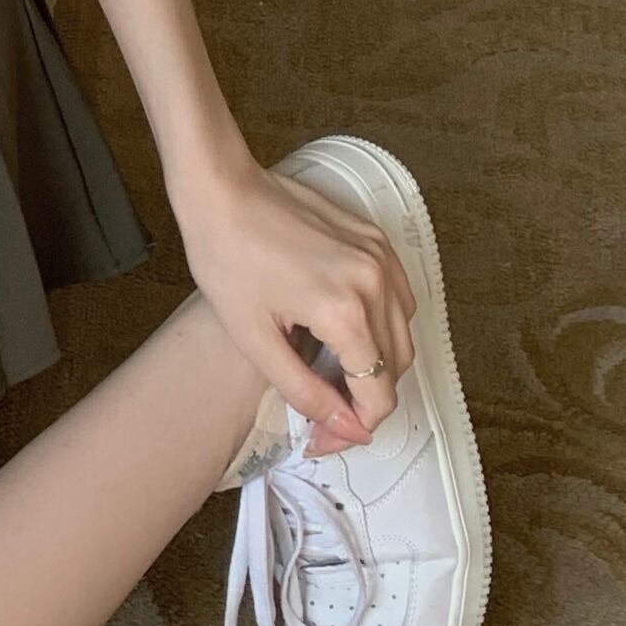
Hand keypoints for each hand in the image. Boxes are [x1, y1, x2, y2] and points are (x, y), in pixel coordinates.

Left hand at [170, 150, 420, 456]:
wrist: (222, 189)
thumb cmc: (226, 257)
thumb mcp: (254, 338)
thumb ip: (305, 390)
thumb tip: (346, 428)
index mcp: (345, 312)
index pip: (379, 394)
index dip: (355, 427)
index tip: (324, 437)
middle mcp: (375, 284)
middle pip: (397, 367)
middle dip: (365, 398)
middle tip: (324, 410)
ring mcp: (381, 257)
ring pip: (404, 334)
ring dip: (378, 362)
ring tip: (331, 370)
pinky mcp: (377, 238)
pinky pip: (400, 298)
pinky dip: (383, 323)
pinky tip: (345, 328)